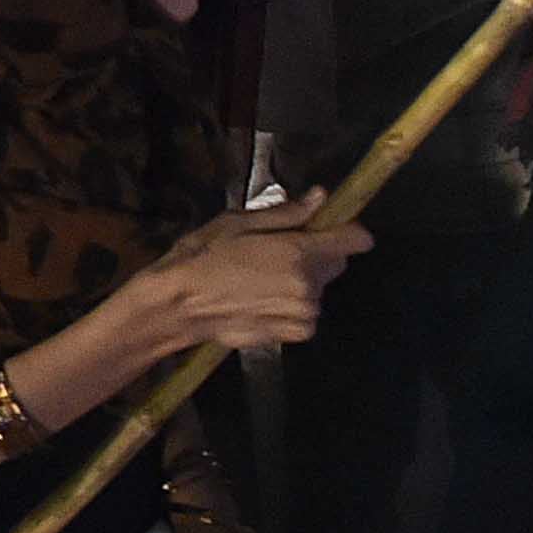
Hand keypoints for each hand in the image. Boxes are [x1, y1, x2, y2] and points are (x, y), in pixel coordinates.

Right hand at [128, 200, 372, 357]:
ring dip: (302, 281)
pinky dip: (293, 306)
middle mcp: (309, 284)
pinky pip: (307, 314)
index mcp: (298, 252)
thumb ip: (285, 213)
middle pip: (336, 263)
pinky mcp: (294, 334)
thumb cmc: (202, 257)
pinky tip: (262, 299)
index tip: (330, 227)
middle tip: (277, 250)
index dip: (347, 230)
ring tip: (261, 278)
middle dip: (317, 254)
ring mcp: (303, 313)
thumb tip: (319, 198)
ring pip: (318, 289)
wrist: (178, 305)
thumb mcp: (237, 222)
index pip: (354, 240)